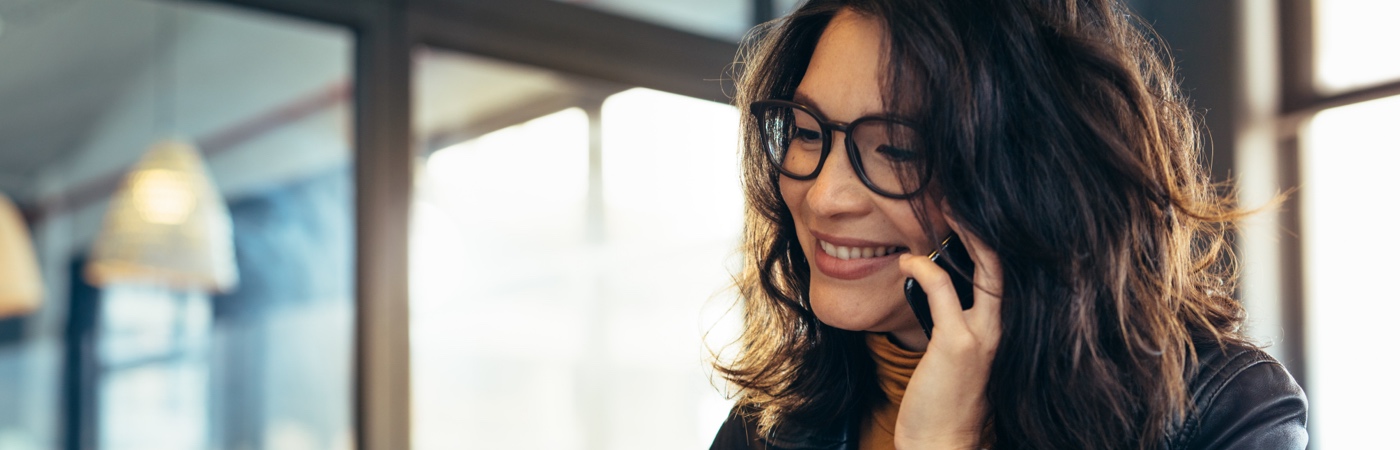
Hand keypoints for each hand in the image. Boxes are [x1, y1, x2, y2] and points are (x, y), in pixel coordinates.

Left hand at [894, 214, 1003, 449]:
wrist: (942, 443)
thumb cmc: (942, 401)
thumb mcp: (951, 354)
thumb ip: (950, 321)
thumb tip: (931, 287)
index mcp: (999, 329)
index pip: (1005, 274)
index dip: (991, 241)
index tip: (970, 214)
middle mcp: (1000, 329)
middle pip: (1004, 263)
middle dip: (985, 227)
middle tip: (960, 198)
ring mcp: (982, 336)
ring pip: (986, 270)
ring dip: (965, 235)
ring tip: (945, 210)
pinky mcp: (957, 344)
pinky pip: (943, 291)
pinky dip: (923, 269)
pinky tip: (907, 261)